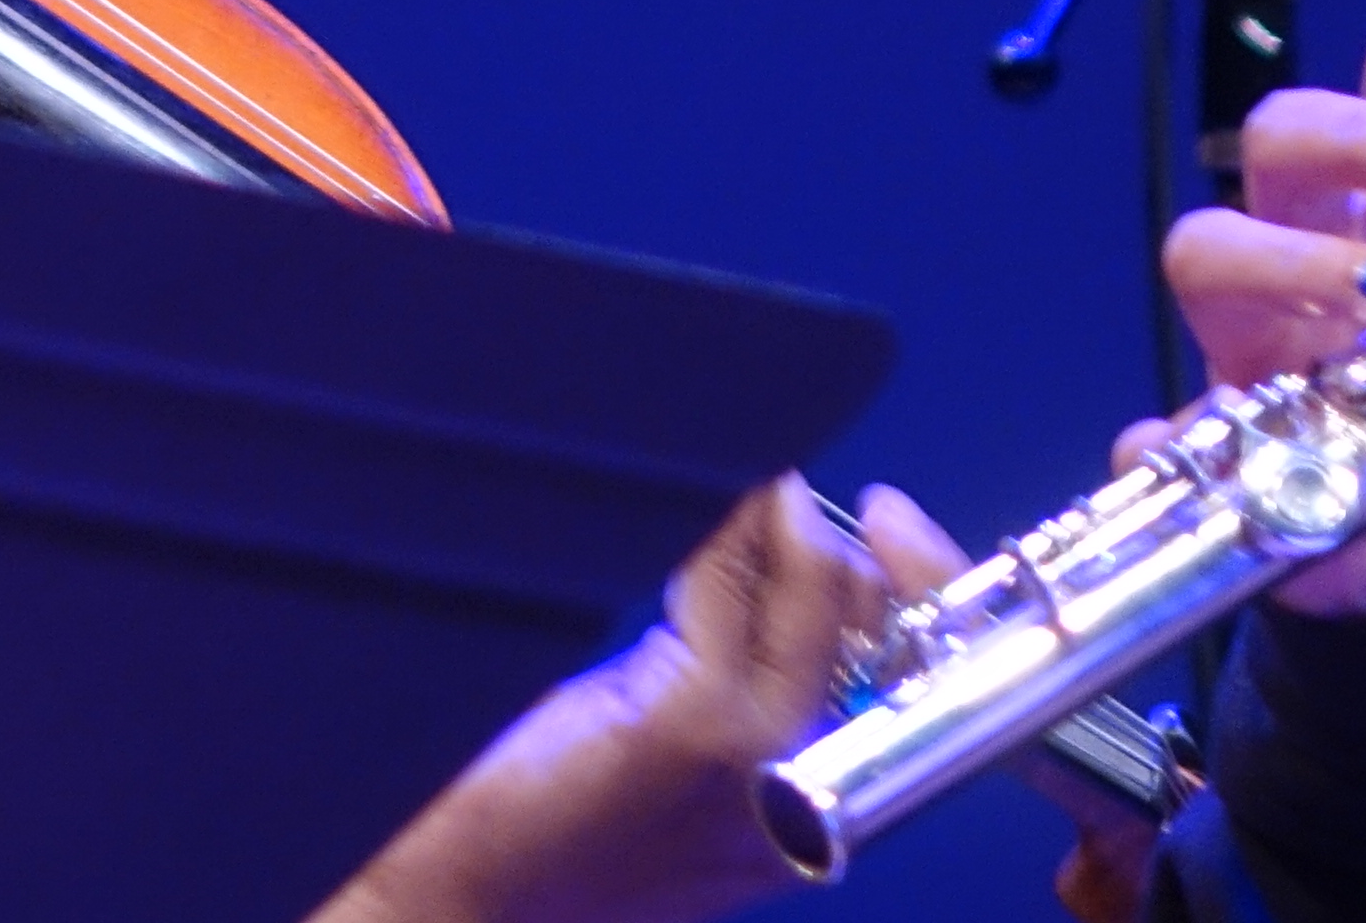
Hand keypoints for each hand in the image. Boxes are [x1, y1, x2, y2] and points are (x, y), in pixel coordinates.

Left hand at [311, 475, 913, 922]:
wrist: (475, 905)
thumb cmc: (545, 844)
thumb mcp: (667, 778)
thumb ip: (723, 707)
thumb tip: (748, 595)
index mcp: (814, 810)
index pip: (889, 672)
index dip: (879, 586)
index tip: (856, 523)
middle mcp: (808, 786)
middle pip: (856, 622)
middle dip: (827, 538)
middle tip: (786, 487)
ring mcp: (754, 753)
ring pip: (803, 597)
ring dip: (772, 519)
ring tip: (742, 484)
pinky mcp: (687, 724)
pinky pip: (722, 589)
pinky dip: (718, 534)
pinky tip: (699, 506)